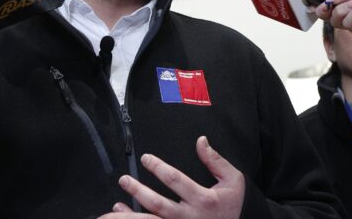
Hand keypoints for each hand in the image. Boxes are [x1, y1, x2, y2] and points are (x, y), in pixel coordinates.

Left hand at [98, 136, 244, 218]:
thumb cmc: (235, 203)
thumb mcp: (233, 179)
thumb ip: (215, 160)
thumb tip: (201, 141)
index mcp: (204, 199)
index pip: (176, 180)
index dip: (158, 168)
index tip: (146, 158)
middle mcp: (191, 217)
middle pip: (159, 204)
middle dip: (139, 191)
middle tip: (124, 180)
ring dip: (132, 214)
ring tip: (115, 204)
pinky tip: (123, 213)